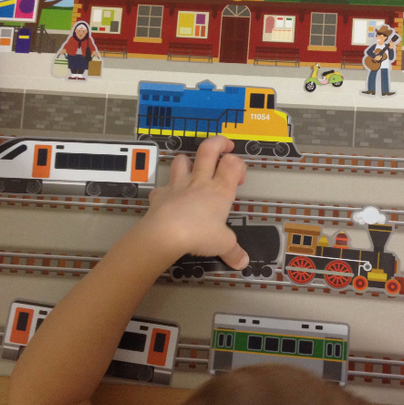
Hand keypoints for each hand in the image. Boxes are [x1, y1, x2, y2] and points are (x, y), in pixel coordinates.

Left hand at [145, 136, 247, 268]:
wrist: (166, 234)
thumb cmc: (199, 234)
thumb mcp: (223, 244)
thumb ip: (233, 251)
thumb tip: (242, 262)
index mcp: (219, 190)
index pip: (233, 163)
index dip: (238, 164)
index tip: (239, 178)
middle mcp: (200, 182)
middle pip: (209, 149)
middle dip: (218, 142)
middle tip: (224, 145)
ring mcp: (178, 185)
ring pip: (182, 160)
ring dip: (188, 161)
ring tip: (192, 168)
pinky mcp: (161, 194)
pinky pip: (162, 187)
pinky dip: (166, 190)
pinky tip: (169, 198)